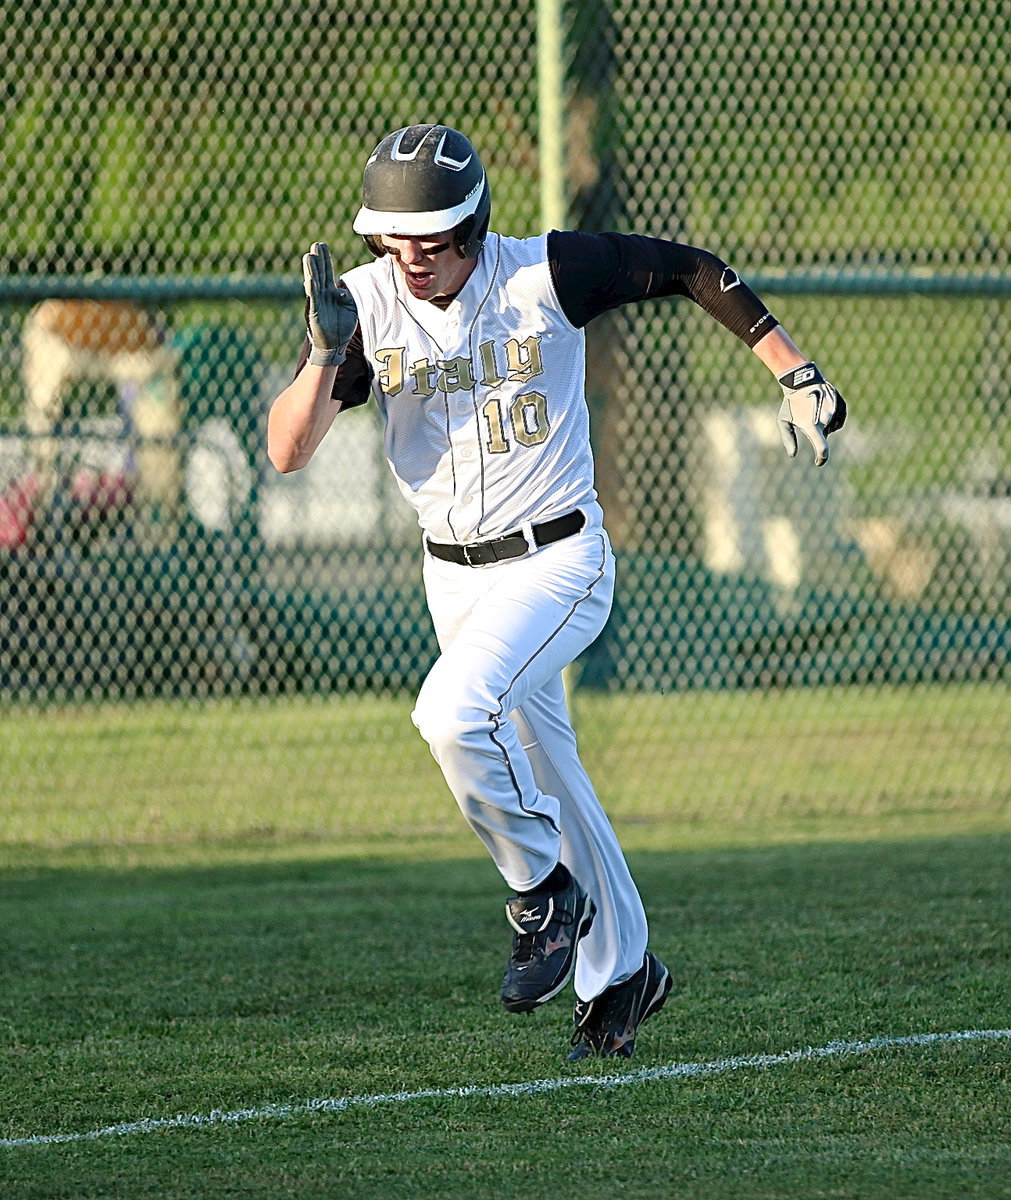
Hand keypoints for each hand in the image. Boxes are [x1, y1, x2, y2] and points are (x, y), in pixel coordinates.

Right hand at [302, 241, 357, 365]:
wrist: (334, 345)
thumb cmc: (342, 328)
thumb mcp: (351, 310)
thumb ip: (348, 298)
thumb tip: (342, 290)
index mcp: (331, 293)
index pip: (328, 273)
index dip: (326, 260)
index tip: (323, 246)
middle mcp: (323, 295)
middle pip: (320, 274)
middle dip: (319, 260)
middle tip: (317, 244)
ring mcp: (317, 303)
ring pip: (314, 283)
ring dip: (312, 270)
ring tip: (309, 256)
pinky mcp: (314, 312)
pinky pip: (313, 298)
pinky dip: (311, 288)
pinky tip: (309, 278)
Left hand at [776, 362, 846, 466]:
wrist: (802, 380)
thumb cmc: (791, 402)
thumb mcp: (783, 421)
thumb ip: (788, 439)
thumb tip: (792, 454)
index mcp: (811, 425)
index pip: (822, 448)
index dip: (822, 458)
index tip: (819, 462)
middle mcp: (825, 419)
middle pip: (824, 436)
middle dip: (818, 433)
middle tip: (808, 420)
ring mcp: (834, 411)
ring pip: (833, 427)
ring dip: (826, 426)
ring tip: (815, 412)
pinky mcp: (841, 405)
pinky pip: (840, 419)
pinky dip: (834, 419)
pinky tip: (826, 412)